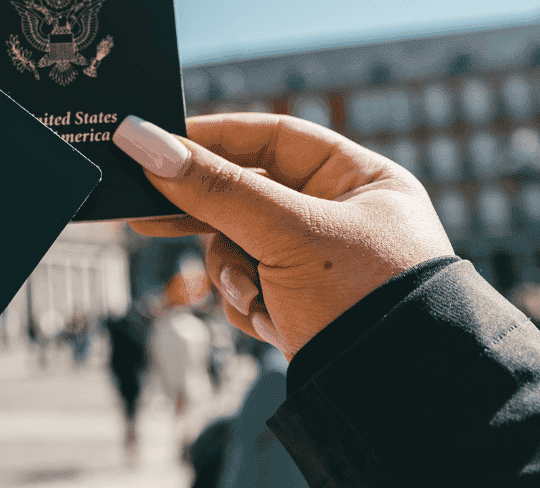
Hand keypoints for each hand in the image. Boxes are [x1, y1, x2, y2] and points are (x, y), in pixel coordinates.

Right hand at [113, 113, 453, 356]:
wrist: (398, 401)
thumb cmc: (365, 299)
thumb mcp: (285, 233)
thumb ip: (212, 187)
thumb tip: (141, 139)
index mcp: (360, 180)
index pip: (273, 138)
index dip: (215, 138)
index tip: (158, 144)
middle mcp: (341, 216)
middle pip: (246, 196)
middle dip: (206, 216)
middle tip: (146, 215)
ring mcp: (319, 265)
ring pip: (238, 246)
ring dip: (233, 274)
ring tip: (253, 296)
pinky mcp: (302, 306)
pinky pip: (248, 288)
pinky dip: (249, 304)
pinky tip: (273, 323)